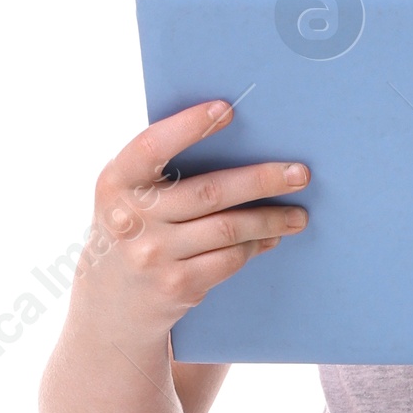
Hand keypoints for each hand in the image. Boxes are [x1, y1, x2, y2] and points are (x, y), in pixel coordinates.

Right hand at [81, 100, 309, 334]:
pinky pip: (229, 258)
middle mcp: (132, 219)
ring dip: (270, 219)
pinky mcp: (177, 285)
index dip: (189, 126)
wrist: (111, 302)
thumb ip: (161, 170)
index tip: (227, 109)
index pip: (152, 146)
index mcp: (115, 183)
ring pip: (228, 229)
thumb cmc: (132, 231)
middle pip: (210, 192)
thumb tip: (238, 148)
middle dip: (262, 180)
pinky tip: (270, 237)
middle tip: (300, 173)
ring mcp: (154, 255)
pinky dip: (255, 245)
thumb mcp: (128, 196)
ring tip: (298, 215)